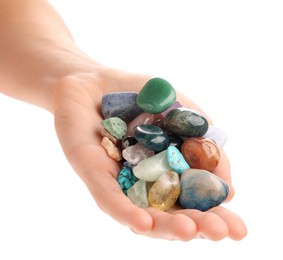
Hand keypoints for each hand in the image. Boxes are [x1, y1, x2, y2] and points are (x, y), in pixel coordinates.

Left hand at [53, 67, 246, 240]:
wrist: (94, 79)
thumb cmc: (138, 94)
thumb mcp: (180, 110)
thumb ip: (204, 141)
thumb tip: (227, 186)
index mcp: (165, 171)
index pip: (191, 201)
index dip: (214, 215)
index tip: (237, 228)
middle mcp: (142, 184)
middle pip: (168, 213)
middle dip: (195, 225)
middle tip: (219, 232)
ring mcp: (118, 181)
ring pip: (141, 212)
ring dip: (164, 225)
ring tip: (189, 230)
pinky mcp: (93, 172)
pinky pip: (107, 196)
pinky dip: (125, 211)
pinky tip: (144, 223)